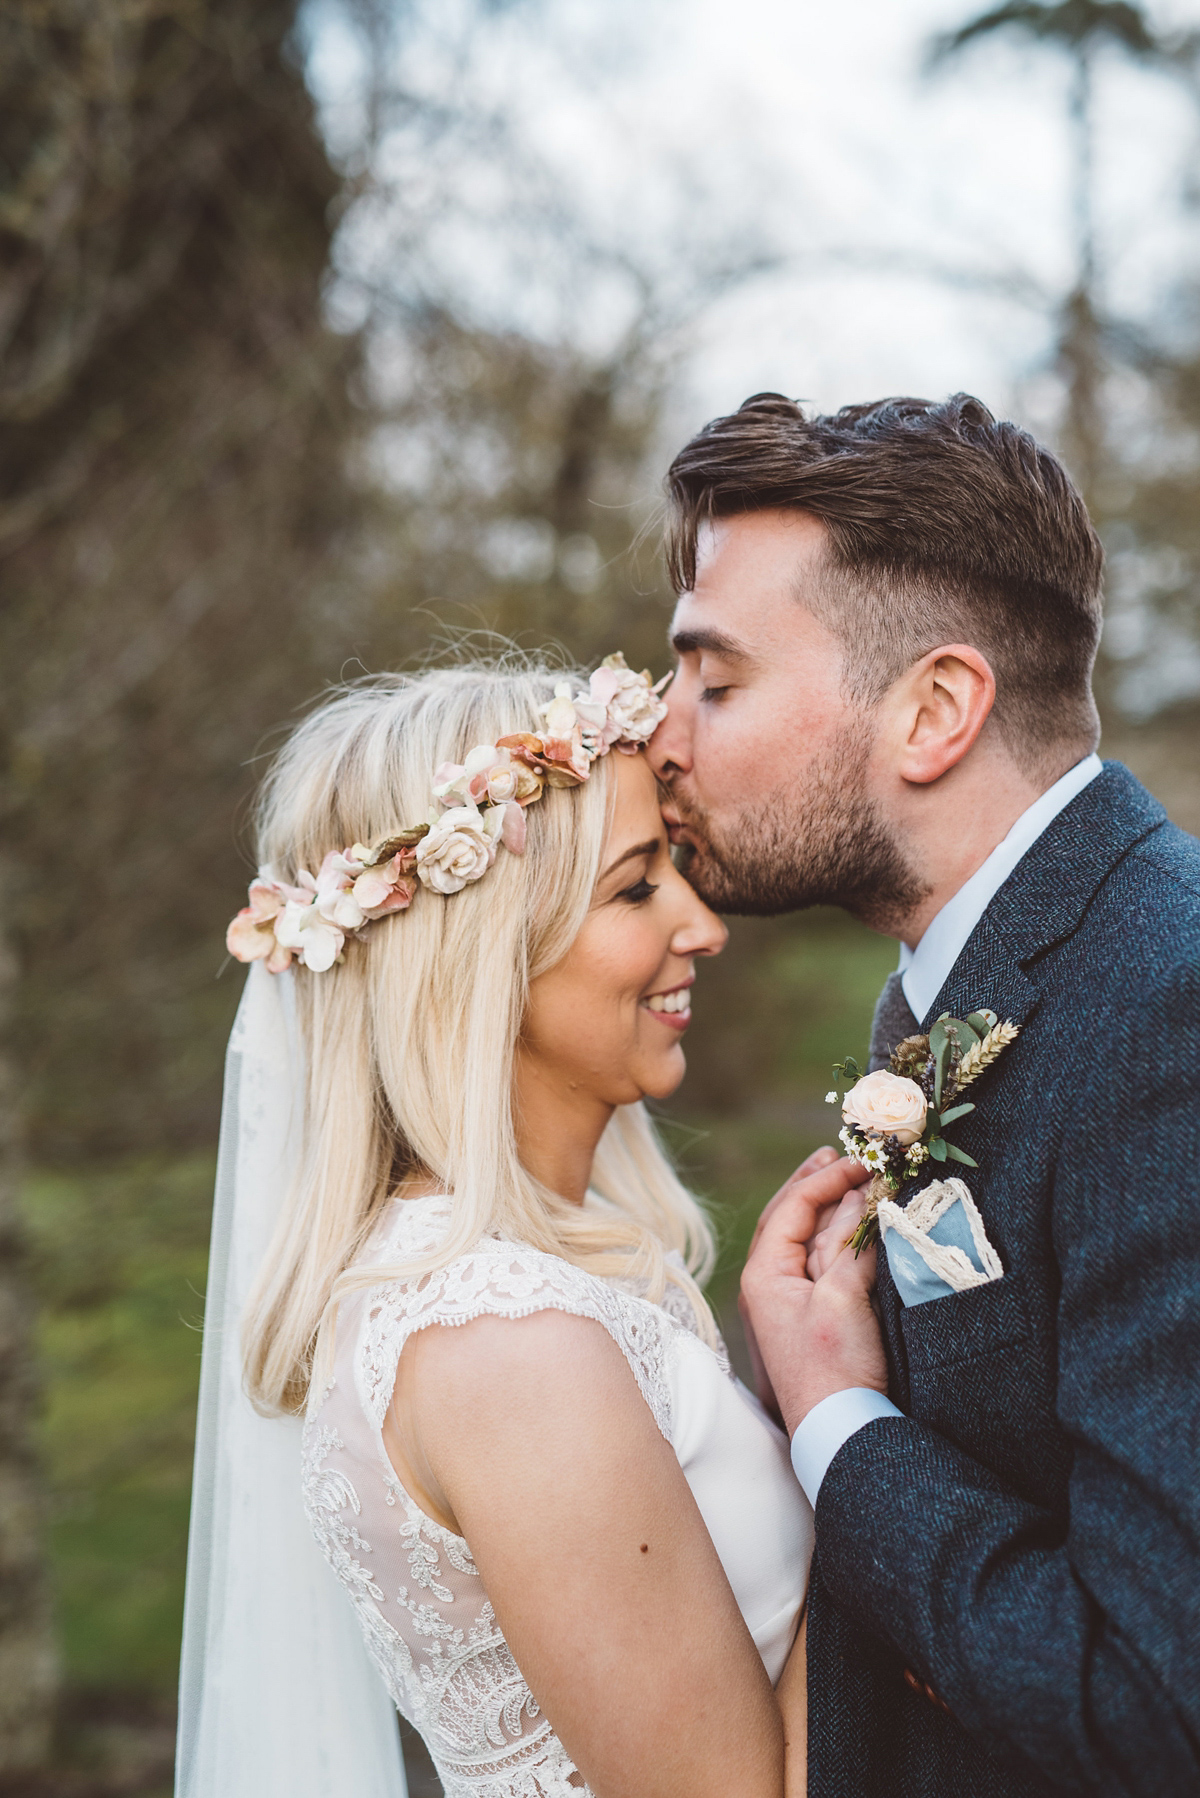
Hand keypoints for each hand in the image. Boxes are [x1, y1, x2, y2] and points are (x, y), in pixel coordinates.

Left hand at [740, 1159, 885, 1436]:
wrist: (838, 1433)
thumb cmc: (834, 1369)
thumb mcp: (844, 1298)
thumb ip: (852, 1244)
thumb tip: (863, 1198)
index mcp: (763, 1274)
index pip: (792, 1207)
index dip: (827, 1179)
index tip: (862, 1162)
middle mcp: (766, 1284)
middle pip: (788, 1217)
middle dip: (814, 1184)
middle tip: (839, 1156)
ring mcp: (784, 1302)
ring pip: (804, 1240)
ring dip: (829, 1210)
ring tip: (851, 1183)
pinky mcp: (806, 1319)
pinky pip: (816, 1265)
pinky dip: (836, 1240)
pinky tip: (853, 1229)